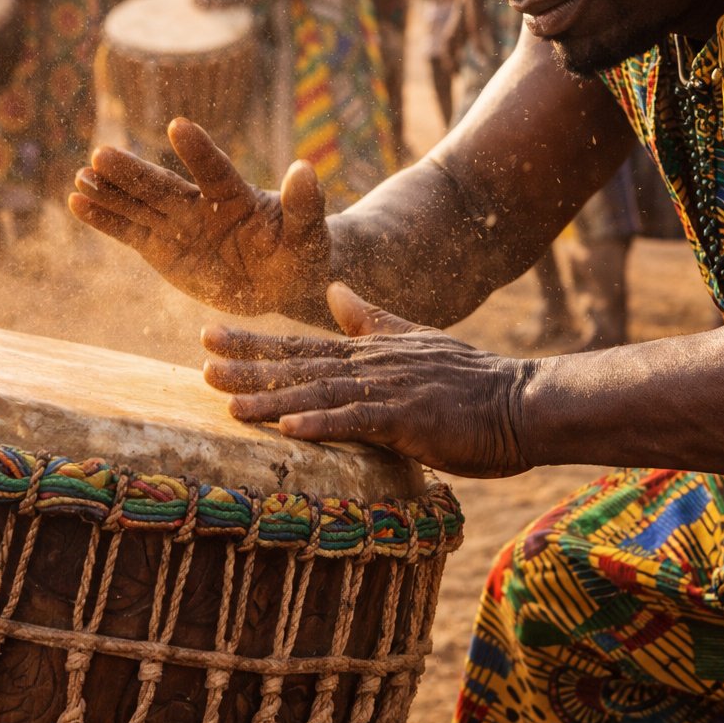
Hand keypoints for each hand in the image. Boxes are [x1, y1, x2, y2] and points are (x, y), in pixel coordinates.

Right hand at [68, 119, 331, 317]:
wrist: (281, 278)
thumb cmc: (301, 252)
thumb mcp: (309, 235)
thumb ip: (304, 206)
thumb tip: (305, 169)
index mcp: (238, 195)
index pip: (215, 169)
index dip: (198, 150)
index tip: (177, 125)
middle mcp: (202, 204)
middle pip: (163, 186)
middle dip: (133, 173)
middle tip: (100, 154)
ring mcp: (179, 225)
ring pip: (140, 206)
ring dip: (110, 191)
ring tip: (79, 175)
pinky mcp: (163, 249)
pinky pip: (131, 233)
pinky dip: (106, 219)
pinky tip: (79, 202)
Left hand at [203, 283, 534, 477]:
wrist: (522, 402)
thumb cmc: (469, 381)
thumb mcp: (414, 340)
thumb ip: (371, 319)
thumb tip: (335, 292)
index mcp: (368, 353)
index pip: (300, 346)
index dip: (254, 342)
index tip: (209, 337)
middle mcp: (371, 366)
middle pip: (300, 366)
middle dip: (249, 366)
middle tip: (201, 364)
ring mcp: (390, 391)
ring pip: (320, 394)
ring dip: (274, 400)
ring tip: (229, 403)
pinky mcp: (410, 418)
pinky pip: (360, 421)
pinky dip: (325, 425)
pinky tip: (292, 430)